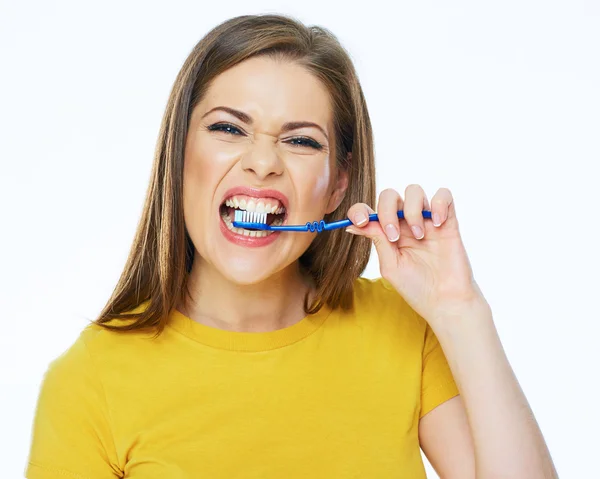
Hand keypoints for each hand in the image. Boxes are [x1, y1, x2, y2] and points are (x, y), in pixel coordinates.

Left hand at [346, 185, 488, 326]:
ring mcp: (426, 219)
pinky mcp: (448, 220)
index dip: (360, 210)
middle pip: (390, 195)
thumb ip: (377, 240)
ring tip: (419, 236)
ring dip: (412, 210)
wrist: (445, 300)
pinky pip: (444, 195)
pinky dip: (438, 204)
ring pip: (414, 190)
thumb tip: (352, 224)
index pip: (369, 210)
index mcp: (387, 233)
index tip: (361, 222)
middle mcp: (405, 223)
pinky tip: (437, 224)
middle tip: (394, 236)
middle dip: (387, 211)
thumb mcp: (391, 265)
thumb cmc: (417, 287)